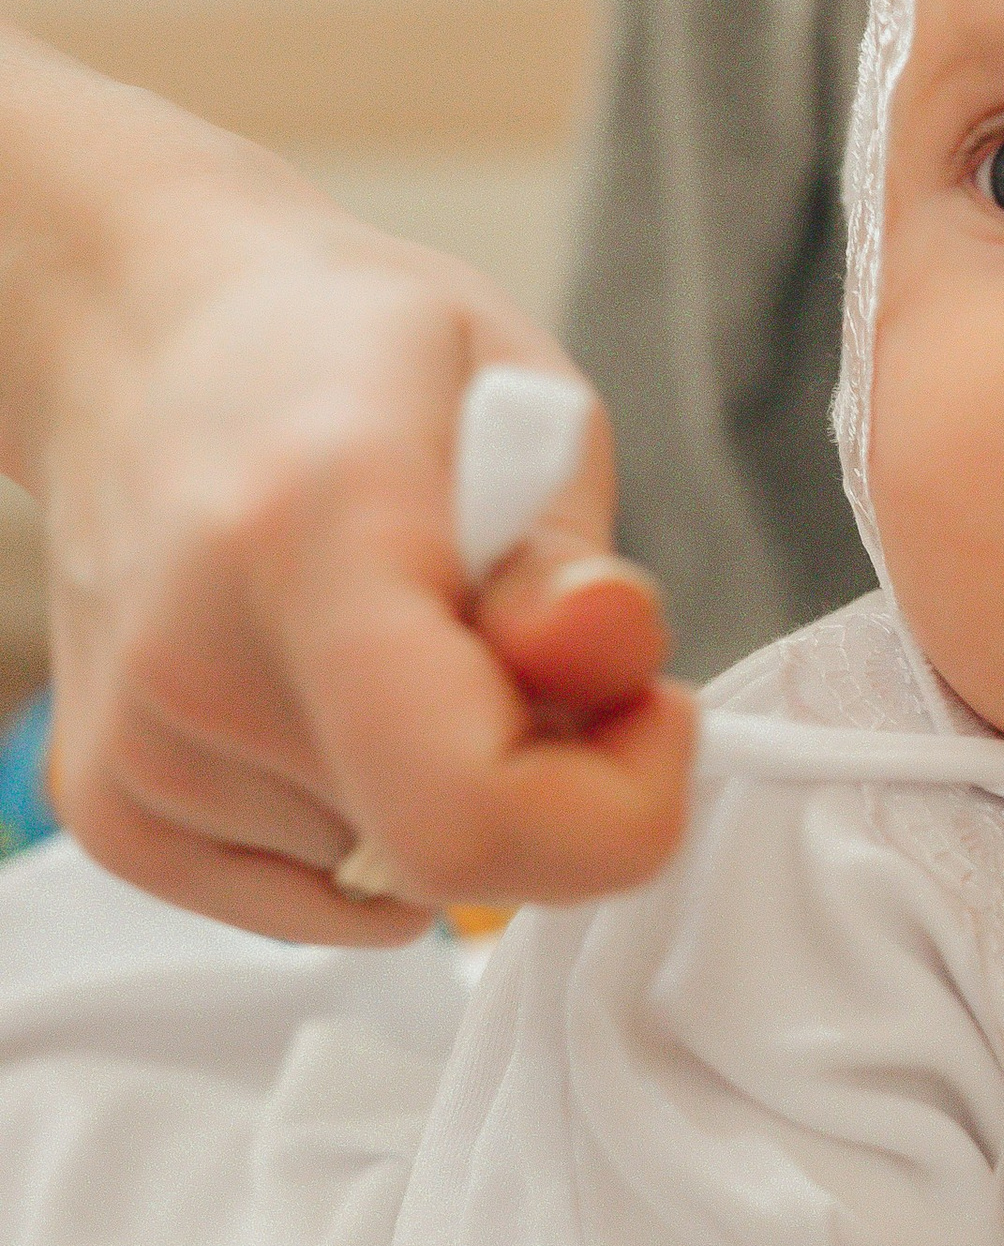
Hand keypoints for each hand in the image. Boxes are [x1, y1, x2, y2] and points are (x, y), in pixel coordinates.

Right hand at [34, 135, 691, 938]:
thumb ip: (575, 560)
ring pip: (398, 884)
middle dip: (555, 785)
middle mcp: (197, 663)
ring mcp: (139, 753)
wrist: (143, 345)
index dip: (619, 804)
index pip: (474, 811)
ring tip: (400, 636)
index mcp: (311, 538)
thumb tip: (612, 657)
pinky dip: (371, 824)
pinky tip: (338, 697)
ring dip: (452, 790)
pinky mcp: (111, 810)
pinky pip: (319, 900)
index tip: (650, 707)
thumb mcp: (523, 399)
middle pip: (451, 859)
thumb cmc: (341, 356)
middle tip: (530, 650)